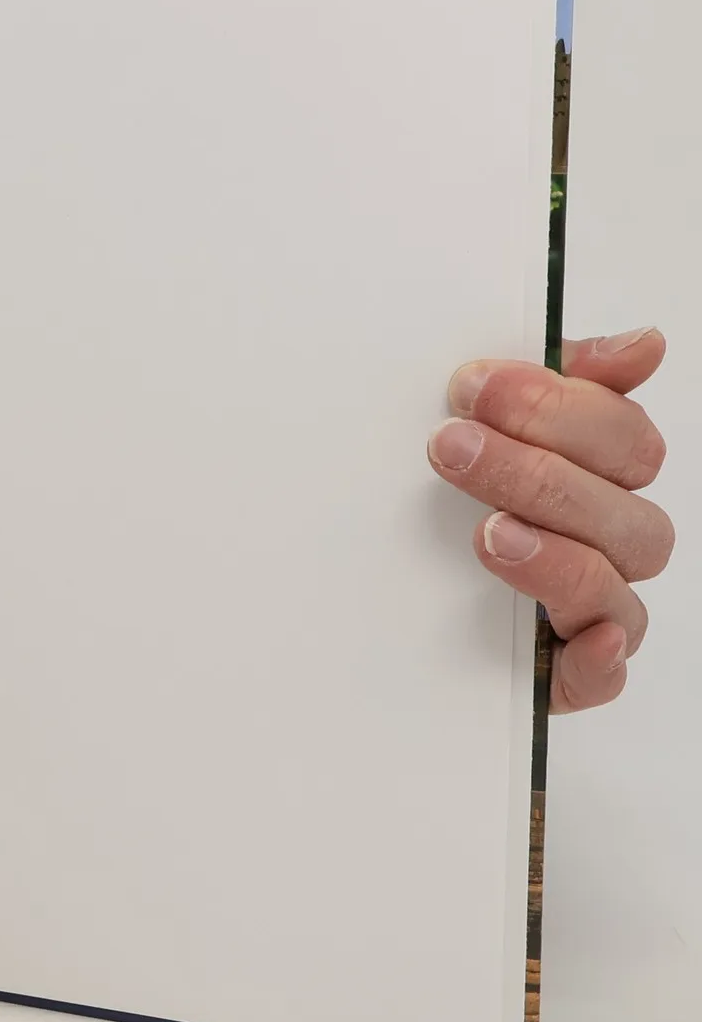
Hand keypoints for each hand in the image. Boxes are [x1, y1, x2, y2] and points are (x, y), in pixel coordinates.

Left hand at [428, 327, 671, 711]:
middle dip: (537, 471)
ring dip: (555, 555)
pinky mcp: (566, 674)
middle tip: (453, 446)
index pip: (623, 439)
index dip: (559, 408)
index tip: (474, 386)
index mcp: (600, 475)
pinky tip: (585, 638)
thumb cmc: (448, 490)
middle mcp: (608, 542)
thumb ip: (553, 380)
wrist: (378, 593)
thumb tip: (644, 345)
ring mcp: (593, 610)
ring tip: (491, 532)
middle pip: (620, 509)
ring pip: (610, 586)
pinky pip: (603, 676)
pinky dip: (599, 658)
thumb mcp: (487, 422)